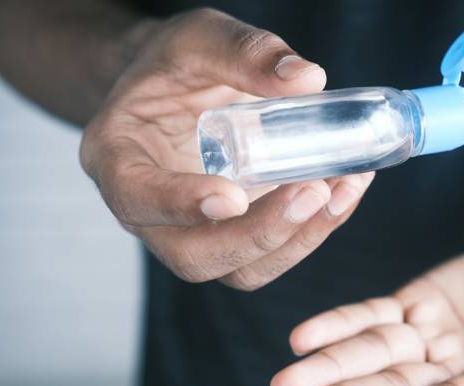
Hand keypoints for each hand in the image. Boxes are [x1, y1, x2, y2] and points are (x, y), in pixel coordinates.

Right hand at [80, 8, 372, 289]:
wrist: (176, 88)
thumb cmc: (175, 65)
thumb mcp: (198, 38)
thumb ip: (244, 51)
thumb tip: (308, 79)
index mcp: (118, 159)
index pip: (137, 198)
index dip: (181, 206)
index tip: (233, 197)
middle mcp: (151, 212)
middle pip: (194, 257)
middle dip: (260, 235)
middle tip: (313, 192)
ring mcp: (195, 232)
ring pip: (240, 269)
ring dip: (298, 239)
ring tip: (343, 188)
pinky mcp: (235, 235)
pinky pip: (271, 253)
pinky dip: (313, 229)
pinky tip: (345, 190)